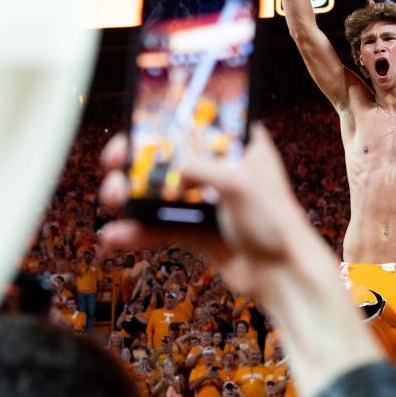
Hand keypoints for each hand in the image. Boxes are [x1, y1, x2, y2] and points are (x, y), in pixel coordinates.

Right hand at [98, 125, 304, 296]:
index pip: (199, 122)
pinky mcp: (198, 232)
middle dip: (136, 160)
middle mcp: (223, 170)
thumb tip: (170, 163)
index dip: (166, 120)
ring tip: (111, 198)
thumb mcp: (239, 183)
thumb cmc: (275, 223)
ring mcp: (208, 202)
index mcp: (241, 147)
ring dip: (131, 195)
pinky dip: (138, 231)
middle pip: (170, 156)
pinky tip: (116, 236)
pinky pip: (161, 226)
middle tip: (113, 163)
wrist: (284, 276)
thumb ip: (201, 167)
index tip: (136, 123)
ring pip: (159, 192)